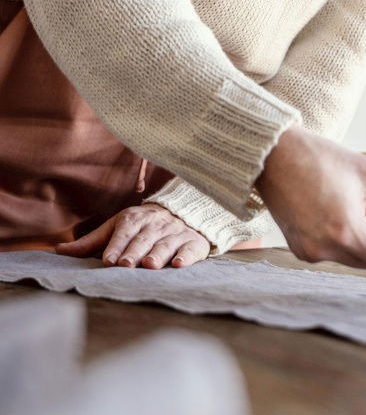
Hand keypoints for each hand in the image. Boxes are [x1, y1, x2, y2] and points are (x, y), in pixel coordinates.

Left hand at [54, 203, 210, 268]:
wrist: (183, 212)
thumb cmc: (141, 226)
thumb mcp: (116, 227)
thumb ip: (91, 242)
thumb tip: (58, 250)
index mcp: (134, 219)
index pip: (124, 232)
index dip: (117, 246)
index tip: (109, 260)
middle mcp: (156, 224)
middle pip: (144, 239)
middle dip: (135, 251)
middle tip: (126, 264)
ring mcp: (176, 232)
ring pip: (166, 243)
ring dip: (158, 254)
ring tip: (150, 265)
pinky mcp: (193, 242)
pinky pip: (191, 249)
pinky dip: (186, 256)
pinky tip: (179, 264)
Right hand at [255, 125, 365, 272]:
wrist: (274, 155)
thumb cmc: (319, 159)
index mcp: (347, 232)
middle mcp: (326, 250)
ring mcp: (309, 252)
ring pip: (350, 258)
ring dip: (360, 239)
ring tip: (357, 208)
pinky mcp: (298, 247)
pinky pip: (330, 251)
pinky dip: (339, 238)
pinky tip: (336, 212)